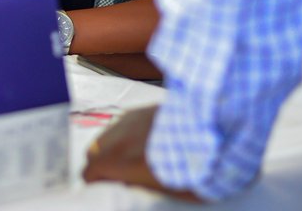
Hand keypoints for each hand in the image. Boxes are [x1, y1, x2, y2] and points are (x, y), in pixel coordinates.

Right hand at [82, 106, 204, 202]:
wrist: (211, 130)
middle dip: (101, 164)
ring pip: (106, 135)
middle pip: (93, 152)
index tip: (105, 187)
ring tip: (132, 156)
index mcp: (119, 163)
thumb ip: (142, 187)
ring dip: (112, 147)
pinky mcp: (140, 110)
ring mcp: (127, 121)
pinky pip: (122, 124)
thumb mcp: (170, 191)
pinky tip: (142, 140)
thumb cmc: (193, 167)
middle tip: (118, 174)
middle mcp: (118, 139)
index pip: (90, 173)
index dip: (96, 183)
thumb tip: (131, 185)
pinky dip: (125, 134)